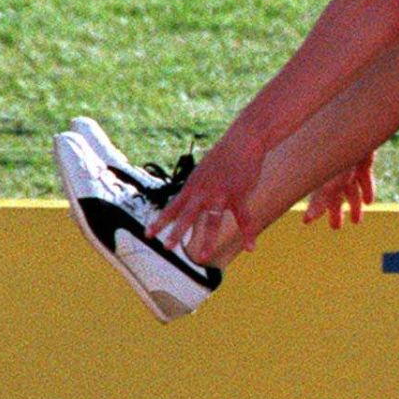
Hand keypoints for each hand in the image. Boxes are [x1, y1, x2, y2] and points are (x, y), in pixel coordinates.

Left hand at [152, 131, 265, 260]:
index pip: (172, 207)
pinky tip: (250, 248)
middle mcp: (203, 192)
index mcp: (192, 187)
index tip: (147, 234)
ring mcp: (221, 194)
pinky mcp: (239, 195)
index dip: (160, 222)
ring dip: (207, 241)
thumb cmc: (222, 157)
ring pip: (212, 221)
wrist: (242, 141)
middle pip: (187, 215)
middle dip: (176, 232)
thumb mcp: (202, 172)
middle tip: (166, 247)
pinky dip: (248, 234)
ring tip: (201, 257)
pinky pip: (244, 219)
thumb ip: (196, 188)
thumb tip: (188, 199)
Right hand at [302, 153, 374, 229]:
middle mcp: (334, 173)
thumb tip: (307, 219)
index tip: (307, 222)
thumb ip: (320, 199)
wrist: (357, 127)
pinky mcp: (363, 162)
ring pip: (351, 190)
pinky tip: (369, 203)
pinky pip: (364, 179)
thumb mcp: (330, 180)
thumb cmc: (338, 152)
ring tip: (357, 222)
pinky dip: (366, 190)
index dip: (313, 210)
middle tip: (336, 227)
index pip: (316, 198)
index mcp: (324, 178)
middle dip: (335, 211)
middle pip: (334, 196)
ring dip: (354, 205)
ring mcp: (349, 167)